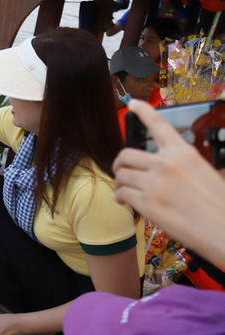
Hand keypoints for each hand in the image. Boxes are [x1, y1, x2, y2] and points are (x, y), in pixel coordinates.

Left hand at [113, 99, 224, 266]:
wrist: (224, 231)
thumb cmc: (218, 205)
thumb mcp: (206, 173)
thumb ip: (182, 165)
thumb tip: (164, 168)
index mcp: (184, 153)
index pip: (159, 125)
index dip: (143, 111)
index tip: (132, 103)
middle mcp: (167, 164)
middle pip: (126, 155)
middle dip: (119, 164)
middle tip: (122, 172)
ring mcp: (155, 183)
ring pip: (121, 175)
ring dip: (120, 183)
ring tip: (125, 191)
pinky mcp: (148, 203)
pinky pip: (122, 193)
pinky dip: (120, 198)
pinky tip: (126, 202)